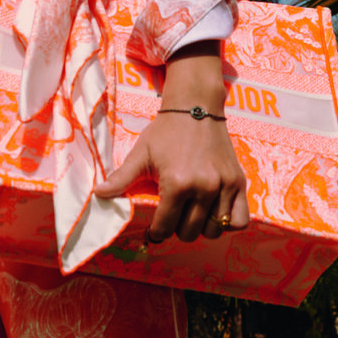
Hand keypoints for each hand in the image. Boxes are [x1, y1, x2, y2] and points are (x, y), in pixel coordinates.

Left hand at [94, 41, 248, 241]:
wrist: (195, 106)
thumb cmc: (165, 131)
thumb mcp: (141, 154)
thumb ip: (121, 178)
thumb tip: (98, 195)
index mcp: (177, 183)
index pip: (165, 227)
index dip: (156, 232)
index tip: (154, 229)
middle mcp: (204, 188)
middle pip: (189, 232)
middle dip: (176, 228)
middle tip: (172, 216)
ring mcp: (224, 186)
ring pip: (214, 230)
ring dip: (201, 228)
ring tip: (192, 214)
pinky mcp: (239, 182)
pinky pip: (239, 220)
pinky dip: (228, 223)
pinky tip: (215, 212)